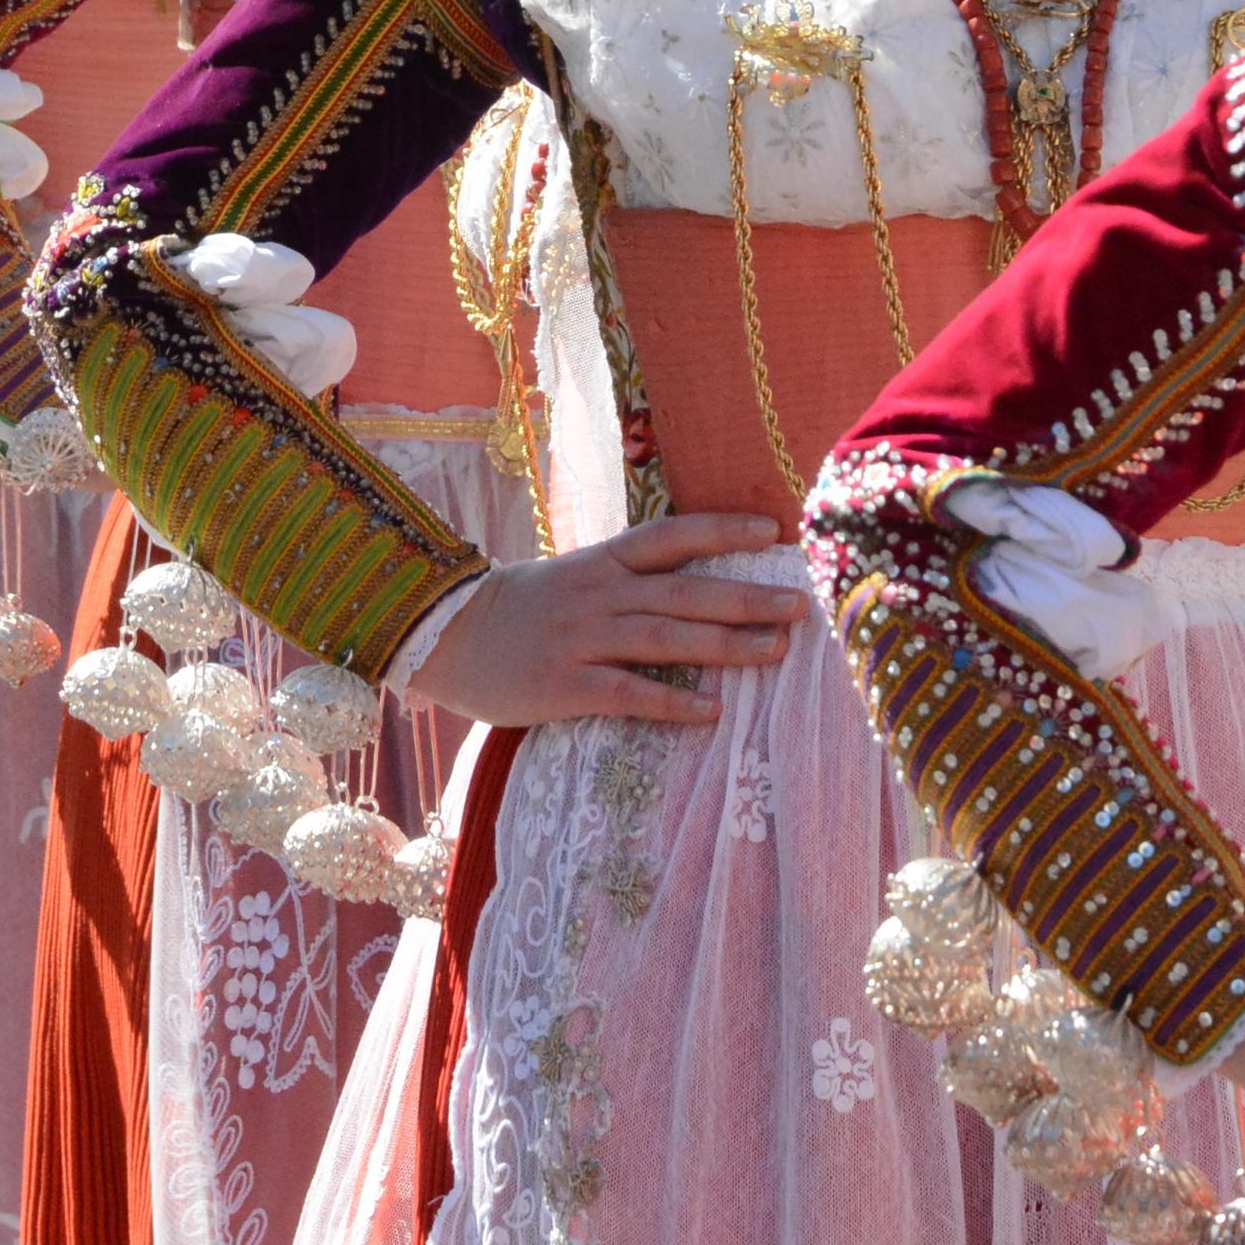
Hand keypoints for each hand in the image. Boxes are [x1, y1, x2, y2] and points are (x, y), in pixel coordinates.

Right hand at [404, 513, 801, 728]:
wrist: (445, 636)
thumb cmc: (521, 611)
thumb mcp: (574, 578)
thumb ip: (626, 581)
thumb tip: (695, 586)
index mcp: (601, 562)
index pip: (671, 536)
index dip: (722, 531)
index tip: (774, 534)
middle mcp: (598, 594)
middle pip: (684, 592)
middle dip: (746, 598)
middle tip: (800, 606)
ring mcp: (580, 639)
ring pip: (665, 639)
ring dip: (726, 647)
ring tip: (775, 654)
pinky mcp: (563, 685)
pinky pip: (627, 693)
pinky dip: (672, 702)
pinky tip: (711, 712)